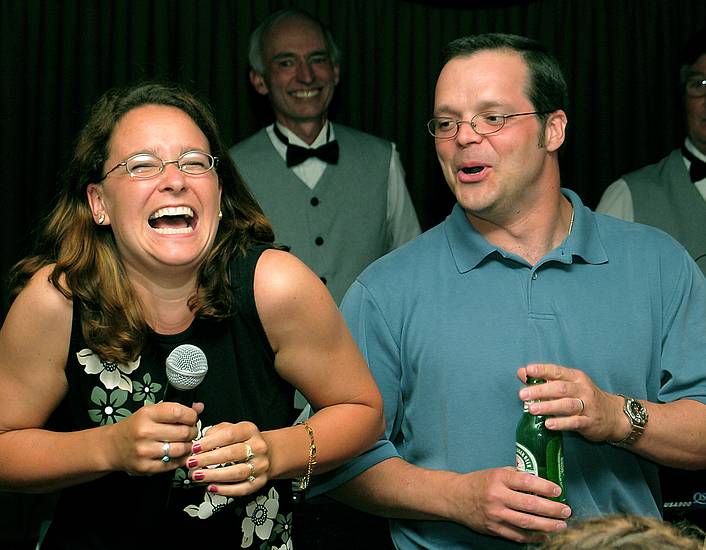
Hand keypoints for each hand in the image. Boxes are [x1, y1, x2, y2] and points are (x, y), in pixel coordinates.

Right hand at [108, 401, 201, 474]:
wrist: (112, 446)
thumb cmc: (135, 427)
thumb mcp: (152, 412)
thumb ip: (176, 409)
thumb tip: (199, 407)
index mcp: (147, 414)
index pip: (179, 412)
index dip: (191, 416)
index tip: (192, 419)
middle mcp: (145, 432)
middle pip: (183, 432)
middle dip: (192, 432)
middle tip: (190, 432)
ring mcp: (144, 451)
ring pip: (180, 449)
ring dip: (188, 447)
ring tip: (184, 443)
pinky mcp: (145, 467)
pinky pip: (172, 464)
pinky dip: (180, 459)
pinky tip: (177, 454)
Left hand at [186, 420, 269, 496]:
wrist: (267, 453)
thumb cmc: (243, 441)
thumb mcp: (232, 428)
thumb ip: (216, 432)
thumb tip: (200, 444)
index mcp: (250, 431)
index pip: (229, 434)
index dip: (210, 442)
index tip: (195, 448)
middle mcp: (258, 447)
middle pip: (232, 453)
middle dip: (208, 459)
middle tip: (191, 463)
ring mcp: (260, 465)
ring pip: (237, 472)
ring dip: (214, 476)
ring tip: (198, 476)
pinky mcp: (260, 481)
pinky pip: (242, 489)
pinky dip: (225, 490)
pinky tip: (212, 487)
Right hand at [447, 467, 570, 543]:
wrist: (456, 497)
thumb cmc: (479, 482)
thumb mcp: (495, 472)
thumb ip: (516, 476)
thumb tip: (540, 480)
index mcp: (498, 478)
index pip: (526, 482)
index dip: (544, 487)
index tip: (558, 491)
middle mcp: (497, 496)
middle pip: (530, 504)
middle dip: (552, 509)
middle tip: (566, 510)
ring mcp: (495, 514)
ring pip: (526, 522)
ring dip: (547, 525)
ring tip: (561, 525)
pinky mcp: (493, 529)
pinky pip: (517, 535)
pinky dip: (533, 537)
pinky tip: (544, 536)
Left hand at [517, 363, 628, 441]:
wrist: (614, 415)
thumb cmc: (585, 398)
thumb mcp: (569, 385)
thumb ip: (546, 379)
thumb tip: (521, 373)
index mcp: (576, 377)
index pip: (557, 371)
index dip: (542, 370)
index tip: (528, 371)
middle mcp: (582, 390)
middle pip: (560, 388)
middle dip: (540, 391)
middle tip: (523, 394)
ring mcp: (588, 406)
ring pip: (566, 405)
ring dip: (548, 407)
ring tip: (531, 409)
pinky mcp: (590, 422)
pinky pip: (574, 422)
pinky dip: (561, 423)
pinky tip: (548, 424)